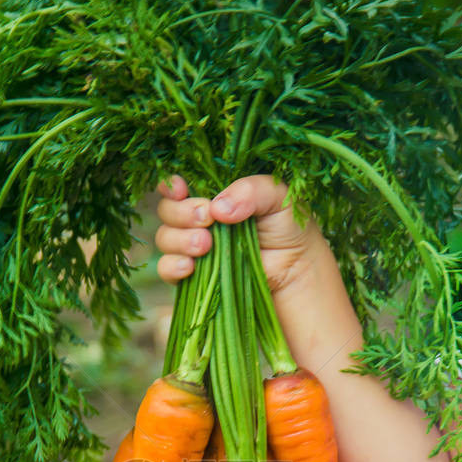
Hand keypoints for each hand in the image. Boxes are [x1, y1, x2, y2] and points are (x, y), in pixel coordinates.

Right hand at [155, 174, 325, 298]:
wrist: (296, 269)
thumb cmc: (288, 226)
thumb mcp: (277, 197)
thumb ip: (250, 192)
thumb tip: (216, 209)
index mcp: (212, 193)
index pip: (177, 185)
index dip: (171, 186)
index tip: (180, 188)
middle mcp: (197, 219)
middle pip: (168, 211)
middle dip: (182, 213)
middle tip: (206, 218)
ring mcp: (193, 248)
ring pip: (165, 239)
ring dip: (179, 240)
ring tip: (205, 245)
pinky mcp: (193, 276)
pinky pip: (166, 270)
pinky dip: (172, 266)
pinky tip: (190, 267)